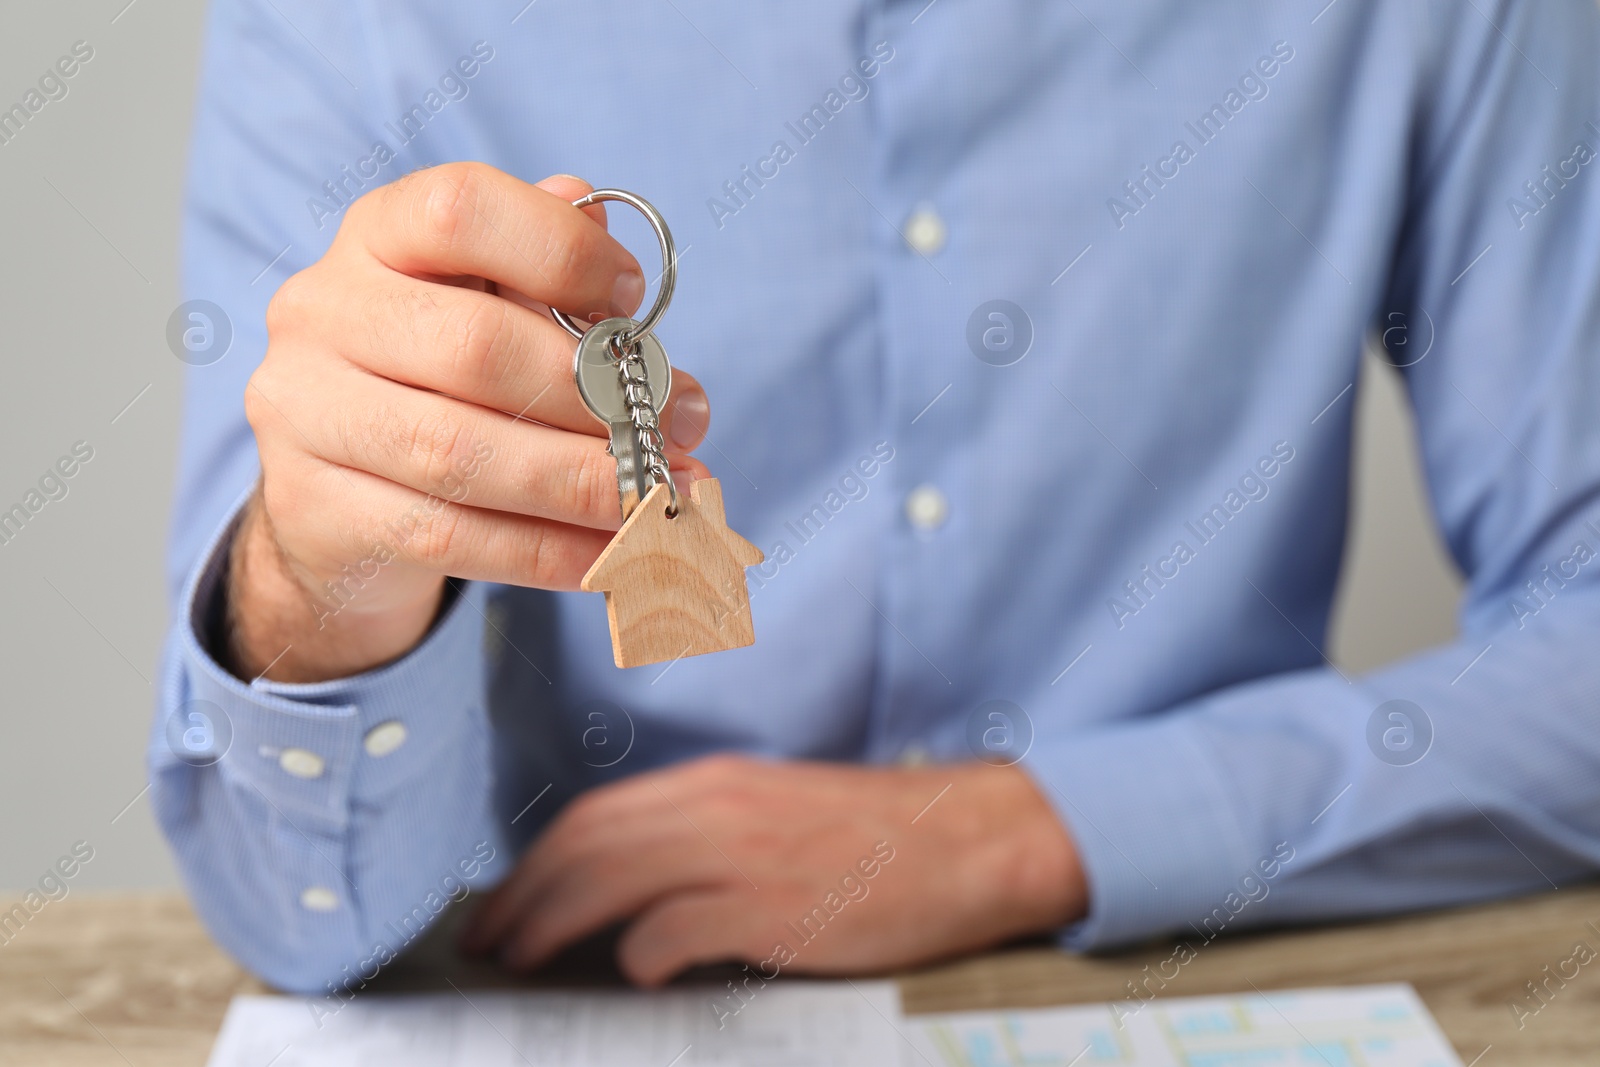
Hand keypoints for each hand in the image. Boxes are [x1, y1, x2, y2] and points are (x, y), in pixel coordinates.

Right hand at [228, 165, 711, 681]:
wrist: (333, 499)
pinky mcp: (320, 509)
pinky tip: (614, 552)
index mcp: (376, 235)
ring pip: (461, 454)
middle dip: (594, 396)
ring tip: (658, 496)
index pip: (460, 209)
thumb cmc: (438, 380)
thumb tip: (629, 285)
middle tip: (673, 429)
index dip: (560, 249)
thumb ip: (552, 279)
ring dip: (582, 482)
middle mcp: (324, 311)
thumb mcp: (487, 306)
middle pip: (474, 345)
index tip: (632, 295)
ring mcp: (308, 413)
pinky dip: (550, 551)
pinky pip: (454, 536)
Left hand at [459, 755, 1085, 985]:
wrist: (968, 841)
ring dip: (551, 921)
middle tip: (487, 944)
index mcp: (717, 784)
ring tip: (521, 961)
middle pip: (586, 843)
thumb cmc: (877, 838)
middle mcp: (719, 808)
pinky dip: (640, 954)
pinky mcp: (776, 908)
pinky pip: (678, 928)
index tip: (502, 906)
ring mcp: (745, 856)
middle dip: (521, 895)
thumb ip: (706, 840)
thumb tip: (631, 894)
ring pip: (611, 878)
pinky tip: (633, 977)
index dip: (534, 863)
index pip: (595, 816)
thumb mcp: (778, 816)